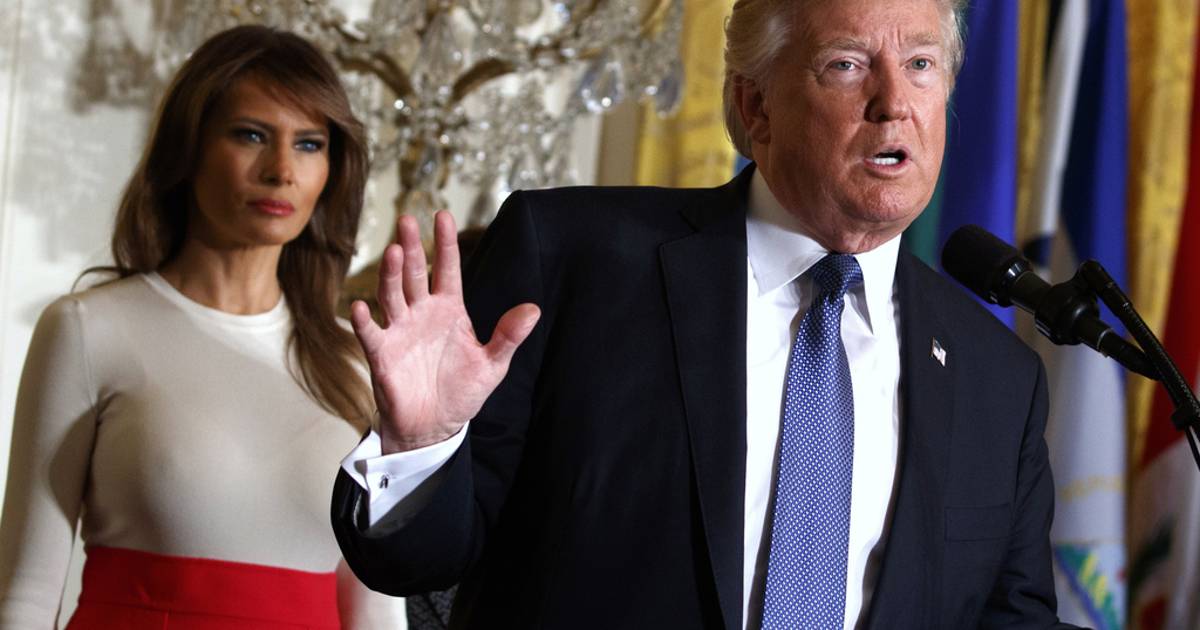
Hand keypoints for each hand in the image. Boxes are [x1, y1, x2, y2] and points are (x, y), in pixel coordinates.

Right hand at [350, 211, 540, 452]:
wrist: (435, 427)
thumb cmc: (462, 392)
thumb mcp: (493, 364)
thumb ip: (509, 336)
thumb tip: (534, 309)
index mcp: (449, 310)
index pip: (448, 269)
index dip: (445, 244)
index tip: (442, 215)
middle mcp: (422, 313)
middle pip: (415, 274)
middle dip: (413, 247)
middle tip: (407, 220)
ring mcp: (400, 331)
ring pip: (393, 296)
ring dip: (392, 275)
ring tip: (394, 252)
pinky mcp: (383, 355)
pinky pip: (371, 335)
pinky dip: (365, 321)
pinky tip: (362, 306)